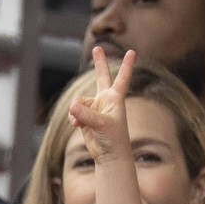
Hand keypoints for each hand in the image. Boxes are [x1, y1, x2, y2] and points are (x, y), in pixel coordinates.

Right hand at [68, 46, 135, 163]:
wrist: (109, 155)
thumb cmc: (113, 139)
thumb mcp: (101, 124)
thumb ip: (86, 114)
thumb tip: (72, 107)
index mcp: (116, 99)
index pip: (122, 78)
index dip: (126, 65)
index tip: (132, 51)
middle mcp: (105, 100)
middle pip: (101, 77)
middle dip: (99, 63)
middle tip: (97, 48)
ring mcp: (94, 107)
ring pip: (78, 101)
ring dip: (76, 111)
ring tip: (78, 123)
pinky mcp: (85, 116)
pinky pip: (74, 111)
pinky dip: (73, 118)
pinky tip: (76, 125)